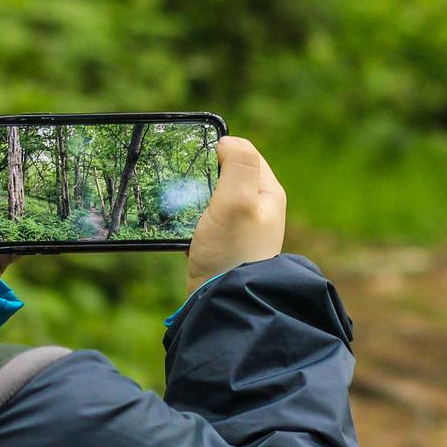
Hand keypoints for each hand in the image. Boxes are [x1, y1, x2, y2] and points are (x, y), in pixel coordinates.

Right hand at [186, 136, 284, 292]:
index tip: (196, 158)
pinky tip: (178, 224)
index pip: (245, 153)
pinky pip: (202, 219)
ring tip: (178, 202)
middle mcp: (257, 209)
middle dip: (204, 172)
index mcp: (267, 193)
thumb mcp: (238, 200)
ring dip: (193, 195)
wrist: (225, 305)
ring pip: (211, 196)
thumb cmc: (232, 253)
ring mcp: (239, 228)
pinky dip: (189, 216)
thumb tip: (228, 141)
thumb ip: (238, 164)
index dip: (220, 149)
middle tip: (183, 181)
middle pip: (226, 174)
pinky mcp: (221, 245)